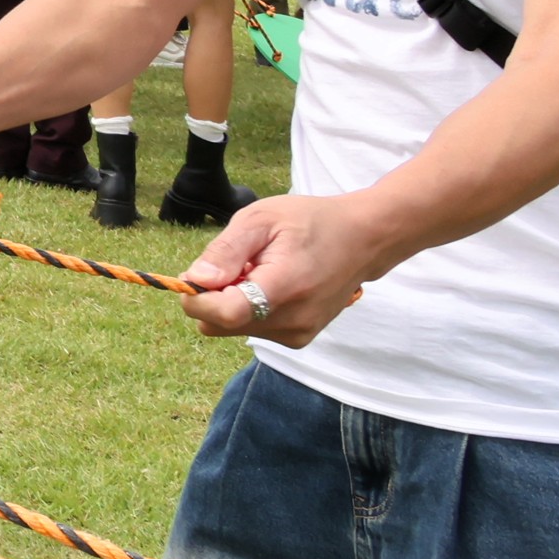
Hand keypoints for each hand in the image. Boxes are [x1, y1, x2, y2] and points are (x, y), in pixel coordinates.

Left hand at [179, 192, 378, 346]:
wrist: (363, 240)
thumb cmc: (310, 222)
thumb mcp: (261, 219)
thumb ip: (226, 251)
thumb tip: (196, 280)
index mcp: (283, 287)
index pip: (224, 314)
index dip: (198, 298)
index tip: (198, 275)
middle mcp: (293, 320)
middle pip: (220, 324)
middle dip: (213, 296)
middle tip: (237, 265)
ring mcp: (299, 334)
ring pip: (233, 329)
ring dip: (232, 302)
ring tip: (260, 272)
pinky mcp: (300, 339)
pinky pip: (253, 329)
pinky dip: (250, 309)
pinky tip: (272, 285)